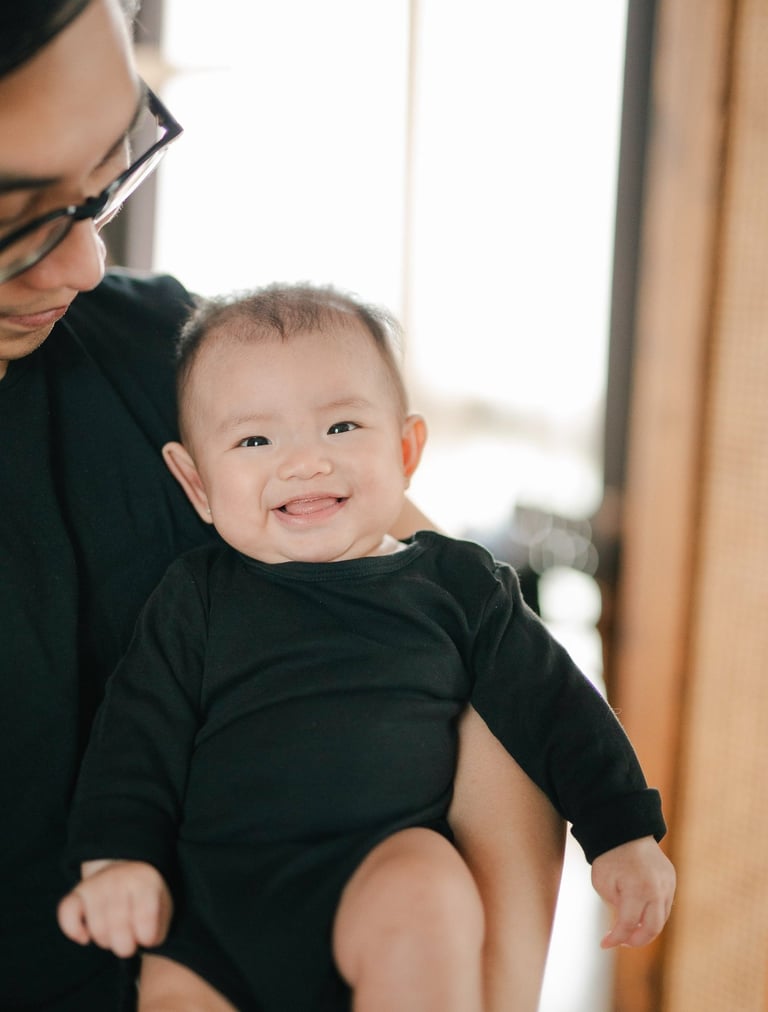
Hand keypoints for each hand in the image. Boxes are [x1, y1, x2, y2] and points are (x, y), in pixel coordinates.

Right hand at [57, 859, 172, 957]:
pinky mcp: (77, 892)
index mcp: (145, 881)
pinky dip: (74, 931)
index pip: (145, 920)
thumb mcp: (164, 906)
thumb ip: (159, 928)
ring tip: (115, 933)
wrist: (127, 867)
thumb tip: (143, 942)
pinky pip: (66, 915)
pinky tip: (86, 936)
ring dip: (106, 941)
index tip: (148, 936)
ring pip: (97, 930)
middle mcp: (119, 880)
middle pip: (118, 930)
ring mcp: (96, 885)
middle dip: (126, 946)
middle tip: (130, 941)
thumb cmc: (147, 896)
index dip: (148, 938)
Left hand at [591, 836, 675, 948]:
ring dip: (646, 928)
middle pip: (652, 929)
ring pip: (661, 918)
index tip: (604, 944)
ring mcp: (668, 884)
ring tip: (629, 929)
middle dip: (636, 940)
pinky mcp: (671, 879)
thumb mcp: (603, 883)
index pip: (628, 925)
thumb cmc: (609, 857)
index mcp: (638, 889)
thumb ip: (617, 908)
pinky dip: (653, 914)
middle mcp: (657, 889)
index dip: (615, 938)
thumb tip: (626, 926)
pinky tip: (640, 914)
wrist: (625, 829)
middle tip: (621, 941)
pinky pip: (665, 904)